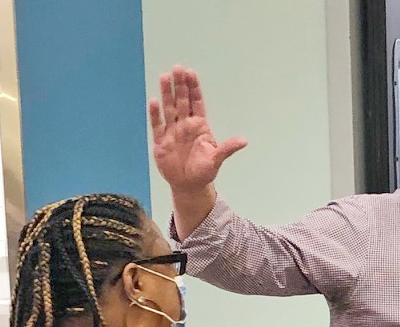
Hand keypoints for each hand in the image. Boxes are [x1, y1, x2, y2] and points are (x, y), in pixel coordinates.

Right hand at [149, 65, 247, 194]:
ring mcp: (172, 132)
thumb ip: (228, 148)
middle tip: (177, 68)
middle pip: (181, 101)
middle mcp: (184, 125)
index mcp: (199, 126)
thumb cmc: (204, 171)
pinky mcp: (161, 141)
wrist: (188, 185)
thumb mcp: (217, 159)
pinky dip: (155, 114)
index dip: (193, 88)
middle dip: (180, 85)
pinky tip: (155, 101)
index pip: (196, 103)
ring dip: (167, 94)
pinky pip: (157, 125)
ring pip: (169, 109)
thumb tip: (244, 141)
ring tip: (164, 77)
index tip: (190, 73)